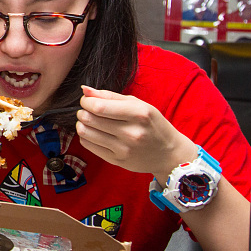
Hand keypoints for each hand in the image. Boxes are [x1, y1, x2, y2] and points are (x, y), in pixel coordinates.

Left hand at [75, 85, 195, 179]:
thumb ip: (110, 96)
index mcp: (139, 114)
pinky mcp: (117, 161)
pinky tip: (95, 133)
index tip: (87, 100)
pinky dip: (86, 136)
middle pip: (90, 119)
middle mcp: (131, 133)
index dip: (86, 101)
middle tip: (88, 110)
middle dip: (83, 111)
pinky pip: (88, 145)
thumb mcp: (138, 105)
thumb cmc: (152, 124)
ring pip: (85, 133)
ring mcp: (124, 149)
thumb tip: (85, 90)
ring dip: (82, 124)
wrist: (168, 153)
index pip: (99, 107)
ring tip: (90, 121)